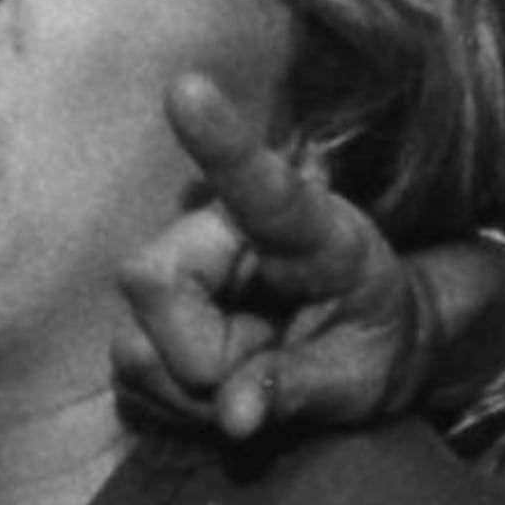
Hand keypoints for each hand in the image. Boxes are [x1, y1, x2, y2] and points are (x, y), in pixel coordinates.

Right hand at [112, 72, 429, 440]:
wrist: (354, 346)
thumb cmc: (371, 344)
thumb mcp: (363, 377)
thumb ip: (299, 390)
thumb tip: (233, 416)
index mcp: (304, 225)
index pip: (261, 185)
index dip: (220, 141)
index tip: (186, 88)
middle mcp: (226, 227)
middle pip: (155, 281)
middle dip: (199, 359)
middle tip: (258, 383)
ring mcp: (177, 264)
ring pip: (136, 342)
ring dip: (191, 391)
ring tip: (249, 381)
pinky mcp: (145, 313)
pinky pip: (133, 373)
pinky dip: (177, 403)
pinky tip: (218, 388)